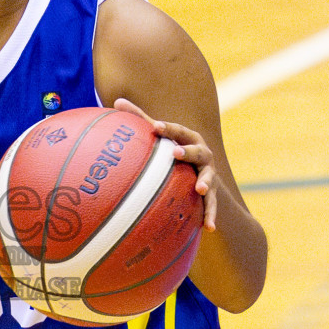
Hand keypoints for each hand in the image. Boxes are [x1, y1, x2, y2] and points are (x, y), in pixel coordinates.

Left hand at [112, 98, 218, 230]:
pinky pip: (212, 205)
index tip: (155, 127)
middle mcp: (202, 154)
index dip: (167, 128)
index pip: (178, 131)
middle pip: (197, 151)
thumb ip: (141, 119)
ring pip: (208, 177)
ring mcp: (209, 174)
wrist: (202, 171)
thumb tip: (116, 100)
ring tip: (201, 189)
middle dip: (188, 152)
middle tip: (176, 153)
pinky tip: (209, 227)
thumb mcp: (161, 136)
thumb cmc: (173, 150)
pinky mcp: (211, 194)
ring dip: (206, 182)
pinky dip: (211, 215)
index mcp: (189, 138)